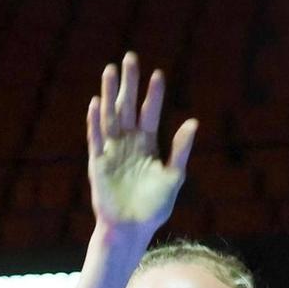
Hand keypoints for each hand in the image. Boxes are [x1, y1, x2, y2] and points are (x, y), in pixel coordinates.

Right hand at [87, 52, 196, 235]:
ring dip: (109, 94)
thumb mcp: (173, 177)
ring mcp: (112, 151)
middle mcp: (128, 143)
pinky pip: (96, 138)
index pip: (150, 113)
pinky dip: (95, 121)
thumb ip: (181, 150)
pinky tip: (96, 103)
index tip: (158, 74)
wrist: (132, 229)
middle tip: (129, 58)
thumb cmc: (154, 207)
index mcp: (147, 145)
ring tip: (110, 70)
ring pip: (110, 116)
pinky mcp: (98, 163)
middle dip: (128, 83)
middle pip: (127, 107)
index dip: (153, 95)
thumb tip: (193, 122)